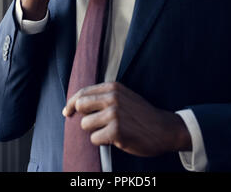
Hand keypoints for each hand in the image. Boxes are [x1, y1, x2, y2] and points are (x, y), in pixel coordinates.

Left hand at [63, 82, 191, 156]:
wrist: (164, 129)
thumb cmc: (141, 115)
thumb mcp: (124, 97)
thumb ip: (104, 96)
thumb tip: (76, 104)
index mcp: (113, 87)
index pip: (83, 92)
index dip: (72, 103)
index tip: (67, 112)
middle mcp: (112, 97)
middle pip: (80, 105)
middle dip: (83, 117)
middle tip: (94, 124)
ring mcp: (114, 113)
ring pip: (85, 124)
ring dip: (94, 131)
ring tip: (109, 131)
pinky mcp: (116, 130)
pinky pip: (94, 139)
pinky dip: (102, 142)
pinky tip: (115, 139)